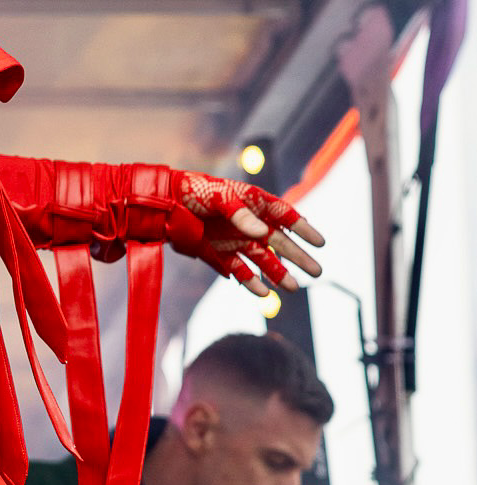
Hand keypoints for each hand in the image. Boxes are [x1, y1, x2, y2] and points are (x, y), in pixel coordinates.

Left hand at [175, 172, 324, 296]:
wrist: (163, 205)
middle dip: (298, 257)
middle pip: (279, 242)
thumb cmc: (194, 191)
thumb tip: (260, 232)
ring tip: (293, 287)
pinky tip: (262, 293)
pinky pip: (239, 270)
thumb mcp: (218, 197)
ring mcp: (234, 240)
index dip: (303, 228)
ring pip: (262, 260)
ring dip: (277, 273)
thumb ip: (240, 214)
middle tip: (317, 271)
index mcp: (253, 203)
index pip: (284, 215)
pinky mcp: (219, 254)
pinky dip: (250, 281)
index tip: (320, 243)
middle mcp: (248, 224)